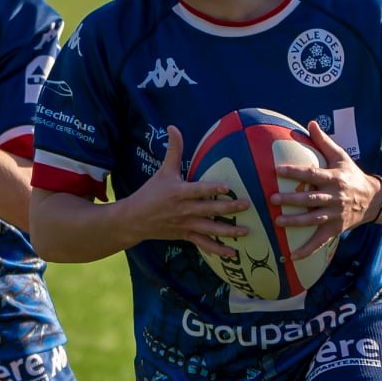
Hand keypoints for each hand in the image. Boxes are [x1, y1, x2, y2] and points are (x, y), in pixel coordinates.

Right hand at [118, 126, 249, 255]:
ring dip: (228, 231)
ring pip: (209, 229)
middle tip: (246, 206)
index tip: (228, 187)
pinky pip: (204, 243)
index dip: (212, 188)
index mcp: (178, 192)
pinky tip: (234, 253)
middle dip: (228, 209)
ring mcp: (185, 224)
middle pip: (208, 210)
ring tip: (245, 231)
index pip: (198, 190)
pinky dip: (218, 250)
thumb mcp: (162, 171)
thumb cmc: (151, 193)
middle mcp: (183, 209)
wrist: (135, 219)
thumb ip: (173, 150)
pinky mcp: (186, 235)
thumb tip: (172, 126)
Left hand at [270, 121, 381, 258]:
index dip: (295, 172)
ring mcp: (336, 215)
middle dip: (292, 199)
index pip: (312, 174)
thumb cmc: (351, 175)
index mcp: (334, 178)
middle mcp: (335, 197)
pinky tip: (292, 256)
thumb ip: (324, 142)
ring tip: (277, 222)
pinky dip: (307, 250)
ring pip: (314, 220)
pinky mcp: (336, 229)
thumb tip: (310, 122)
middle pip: (311, 198)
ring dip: (296, 222)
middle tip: (272, 198)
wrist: (374, 199)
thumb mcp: (341, 157)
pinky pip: (321, 241)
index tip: (277, 170)